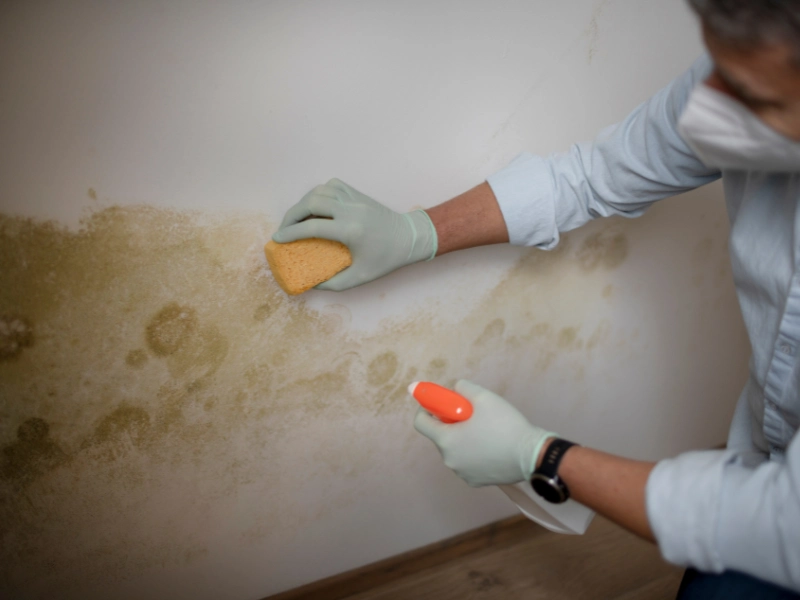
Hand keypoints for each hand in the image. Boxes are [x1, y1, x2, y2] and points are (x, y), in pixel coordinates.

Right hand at [272, 179, 436, 290]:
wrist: (411, 238)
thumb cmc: (386, 259)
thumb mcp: (361, 277)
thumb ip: (334, 283)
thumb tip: (311, 283)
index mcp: (351, 230)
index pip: (312, 227)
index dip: (290, 233)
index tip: (277, 240)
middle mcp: (351, 210)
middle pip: (311, 203)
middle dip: (291, 214)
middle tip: (283, 229)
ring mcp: (355, 198)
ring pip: (320, 190)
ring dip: (303, 202)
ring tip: (296, 218)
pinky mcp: (358, 194)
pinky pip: (332, 185)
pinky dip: (319, 193)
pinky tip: (315, 205)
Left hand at [414, 380, 555, 486]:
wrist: (532, 455)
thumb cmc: (505, 425)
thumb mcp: (483, 396)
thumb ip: (463, 388)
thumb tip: (455, 389)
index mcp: (446, 440)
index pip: (421, 423)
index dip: (426, 408)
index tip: (439, 403)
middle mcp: (449, 460)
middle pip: (441, 436)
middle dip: (451, 423)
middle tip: (471, 414)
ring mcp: (462, 473)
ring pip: (455, 450)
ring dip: (463, 439)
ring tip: (486, 431)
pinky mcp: (476, 481)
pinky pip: (468, 462)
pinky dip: (474, 453)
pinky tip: (492, 446)